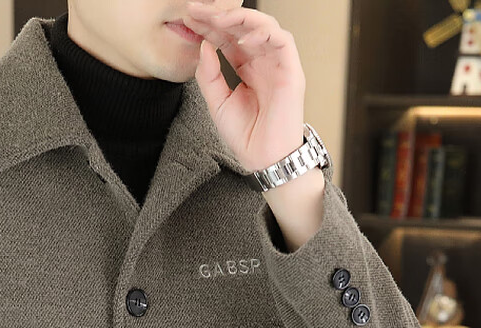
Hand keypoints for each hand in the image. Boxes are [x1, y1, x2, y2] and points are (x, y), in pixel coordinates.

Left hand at [183, 0, 305, 173]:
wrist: (264, 159)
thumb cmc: (245, 135)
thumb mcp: (217, 103)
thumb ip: (209, 76)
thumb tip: (204, 45)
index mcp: (244, 67)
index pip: (227, 37)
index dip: (208, 26)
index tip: (188, 18)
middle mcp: (261, 60)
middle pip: (242, 27)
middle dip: (219, 15)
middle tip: (197, 9)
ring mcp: (277, 63)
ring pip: (263, 26)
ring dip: (240, 18)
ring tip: (218, 18)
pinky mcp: (291, 70)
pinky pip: (282, 40)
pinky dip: (264, 34)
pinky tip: (243, 38)